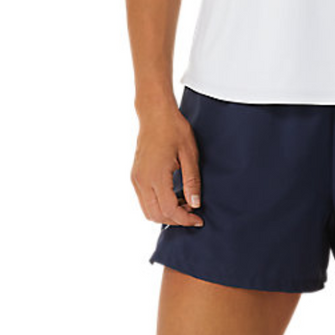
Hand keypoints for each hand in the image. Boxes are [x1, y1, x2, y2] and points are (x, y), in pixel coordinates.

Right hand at [131, 107, 204, 227]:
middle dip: (176, 220)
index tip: (199, 220)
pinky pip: (144, 200)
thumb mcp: (189, 154)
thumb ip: (192, 181)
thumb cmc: (174, 130)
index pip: (169, 210)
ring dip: (166, 214)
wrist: (155, 114)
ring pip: (148, 211)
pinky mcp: (135, 176)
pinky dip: (158, 205)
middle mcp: (142, 180)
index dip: (185, 219)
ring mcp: (136, 179)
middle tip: (193, 213)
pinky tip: (173, 196)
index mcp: (156, 175)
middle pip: (156, 215)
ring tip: (185, 205)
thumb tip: (195, 205)